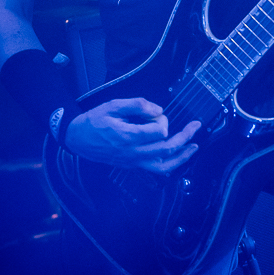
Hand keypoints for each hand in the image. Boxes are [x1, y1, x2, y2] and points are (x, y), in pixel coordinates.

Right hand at [64, 98, 200, 172]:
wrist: (78, 139)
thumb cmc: (94, 121)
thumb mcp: (113, 105)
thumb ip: (137, 105)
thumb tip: (158, 109)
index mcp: (128, 137)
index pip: (159, 131)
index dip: (162, 119)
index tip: (154, 113)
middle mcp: (133, 153)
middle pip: (167, 149)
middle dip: (184, 137)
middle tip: (196, 126)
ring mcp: (133, 161)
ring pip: (164, 165)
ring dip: (182, 156)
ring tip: (194, 147)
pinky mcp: (132, 165)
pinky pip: (155, 169)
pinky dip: (170, 164)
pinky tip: (178, 157)